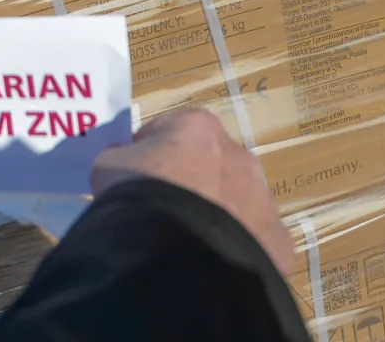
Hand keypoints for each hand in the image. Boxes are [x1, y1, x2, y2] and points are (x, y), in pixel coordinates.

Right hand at [90, 109, 291, 273]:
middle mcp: (239, 154)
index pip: (168, 131)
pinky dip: (233, 246)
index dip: (148, 153)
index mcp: (199, 125)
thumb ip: (119, 158)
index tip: (135, 177)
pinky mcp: (276, 238)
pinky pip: (252, 238)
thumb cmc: (140, 194)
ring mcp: (263, 197)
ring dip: (215, 213)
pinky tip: (209, 258)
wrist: (179, 254)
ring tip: (185, 239)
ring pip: (234, 201)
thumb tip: (123, 160)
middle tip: (162, 209)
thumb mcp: (108, 166)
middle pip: (208, 164)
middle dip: (190, 182)